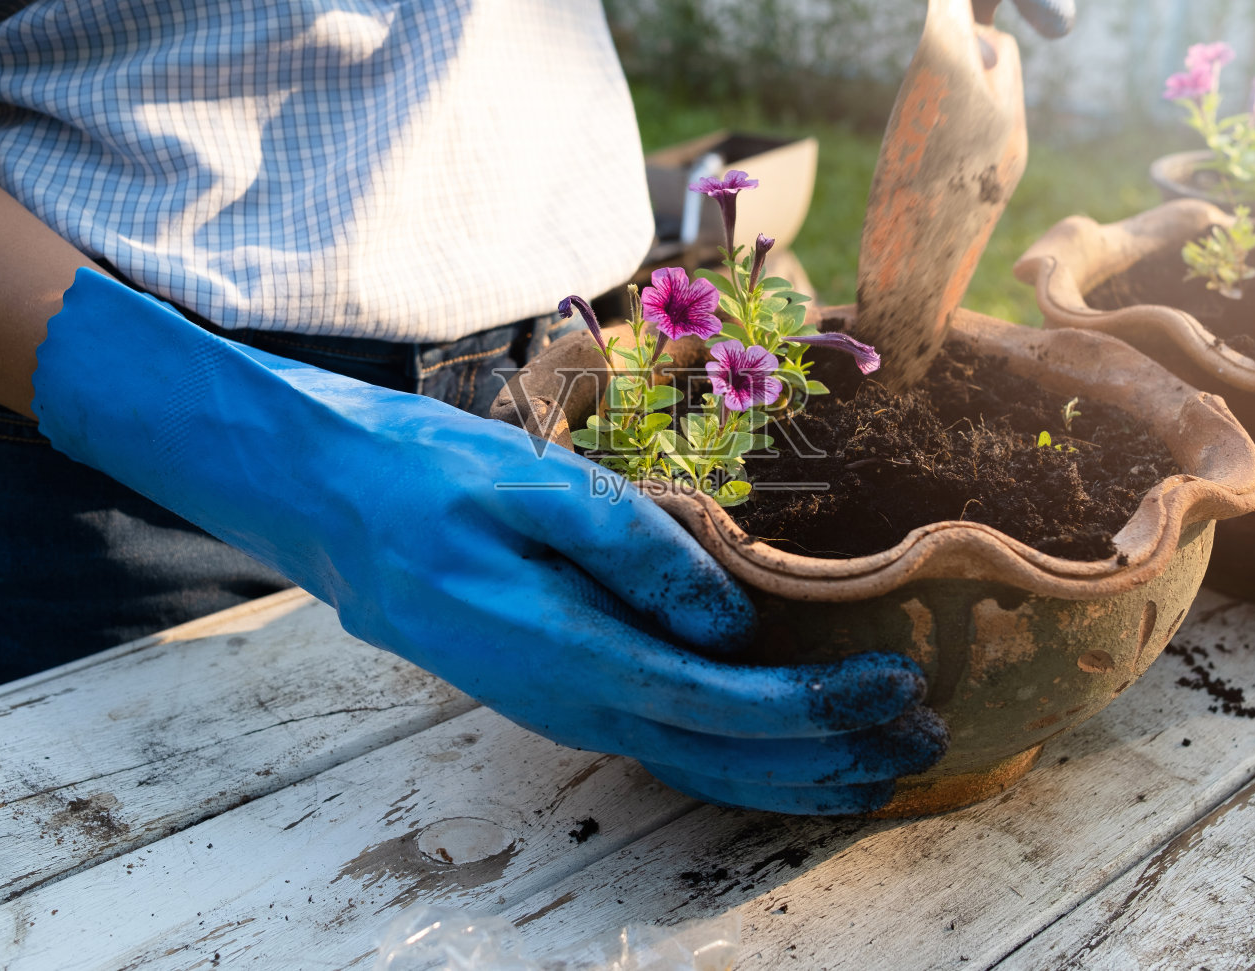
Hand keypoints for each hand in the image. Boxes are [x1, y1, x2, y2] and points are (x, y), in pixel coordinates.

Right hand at [31, 269, 946, 814]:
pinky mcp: (558, 689)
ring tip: (875, 765)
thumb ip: (636, 552)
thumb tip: (726, 623)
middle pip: (723, 758)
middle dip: (828, 759)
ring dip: (790, 772)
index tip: (895, 684)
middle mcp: (575, 701)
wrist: (333, 513)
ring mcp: (564, 705)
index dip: (817, 706)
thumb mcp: (534, 487)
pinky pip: (664, 744)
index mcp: (574, 652)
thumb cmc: (430, 481)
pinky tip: (777, 747)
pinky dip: (737, 757)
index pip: (724, 704)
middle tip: (921, 739)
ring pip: (694, 766)